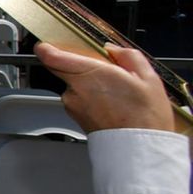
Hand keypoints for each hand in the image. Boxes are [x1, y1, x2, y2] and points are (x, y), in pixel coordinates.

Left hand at [34, 42, 174, 133]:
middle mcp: (74, 89)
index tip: (45, 44)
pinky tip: (110, 105)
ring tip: (115, 94)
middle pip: (64, 69)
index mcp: (88, 74)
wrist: (139, 149)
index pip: (52, 57)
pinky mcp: (75, 117)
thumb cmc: (144, 116)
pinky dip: (91, 99)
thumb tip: (113, 50)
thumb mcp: (147, 77)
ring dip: (89, 85)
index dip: (45, 48)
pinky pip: (79, 100)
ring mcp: (72, 105)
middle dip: (80, 66)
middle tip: (105, 71)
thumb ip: (127, 56)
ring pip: (74, 86)